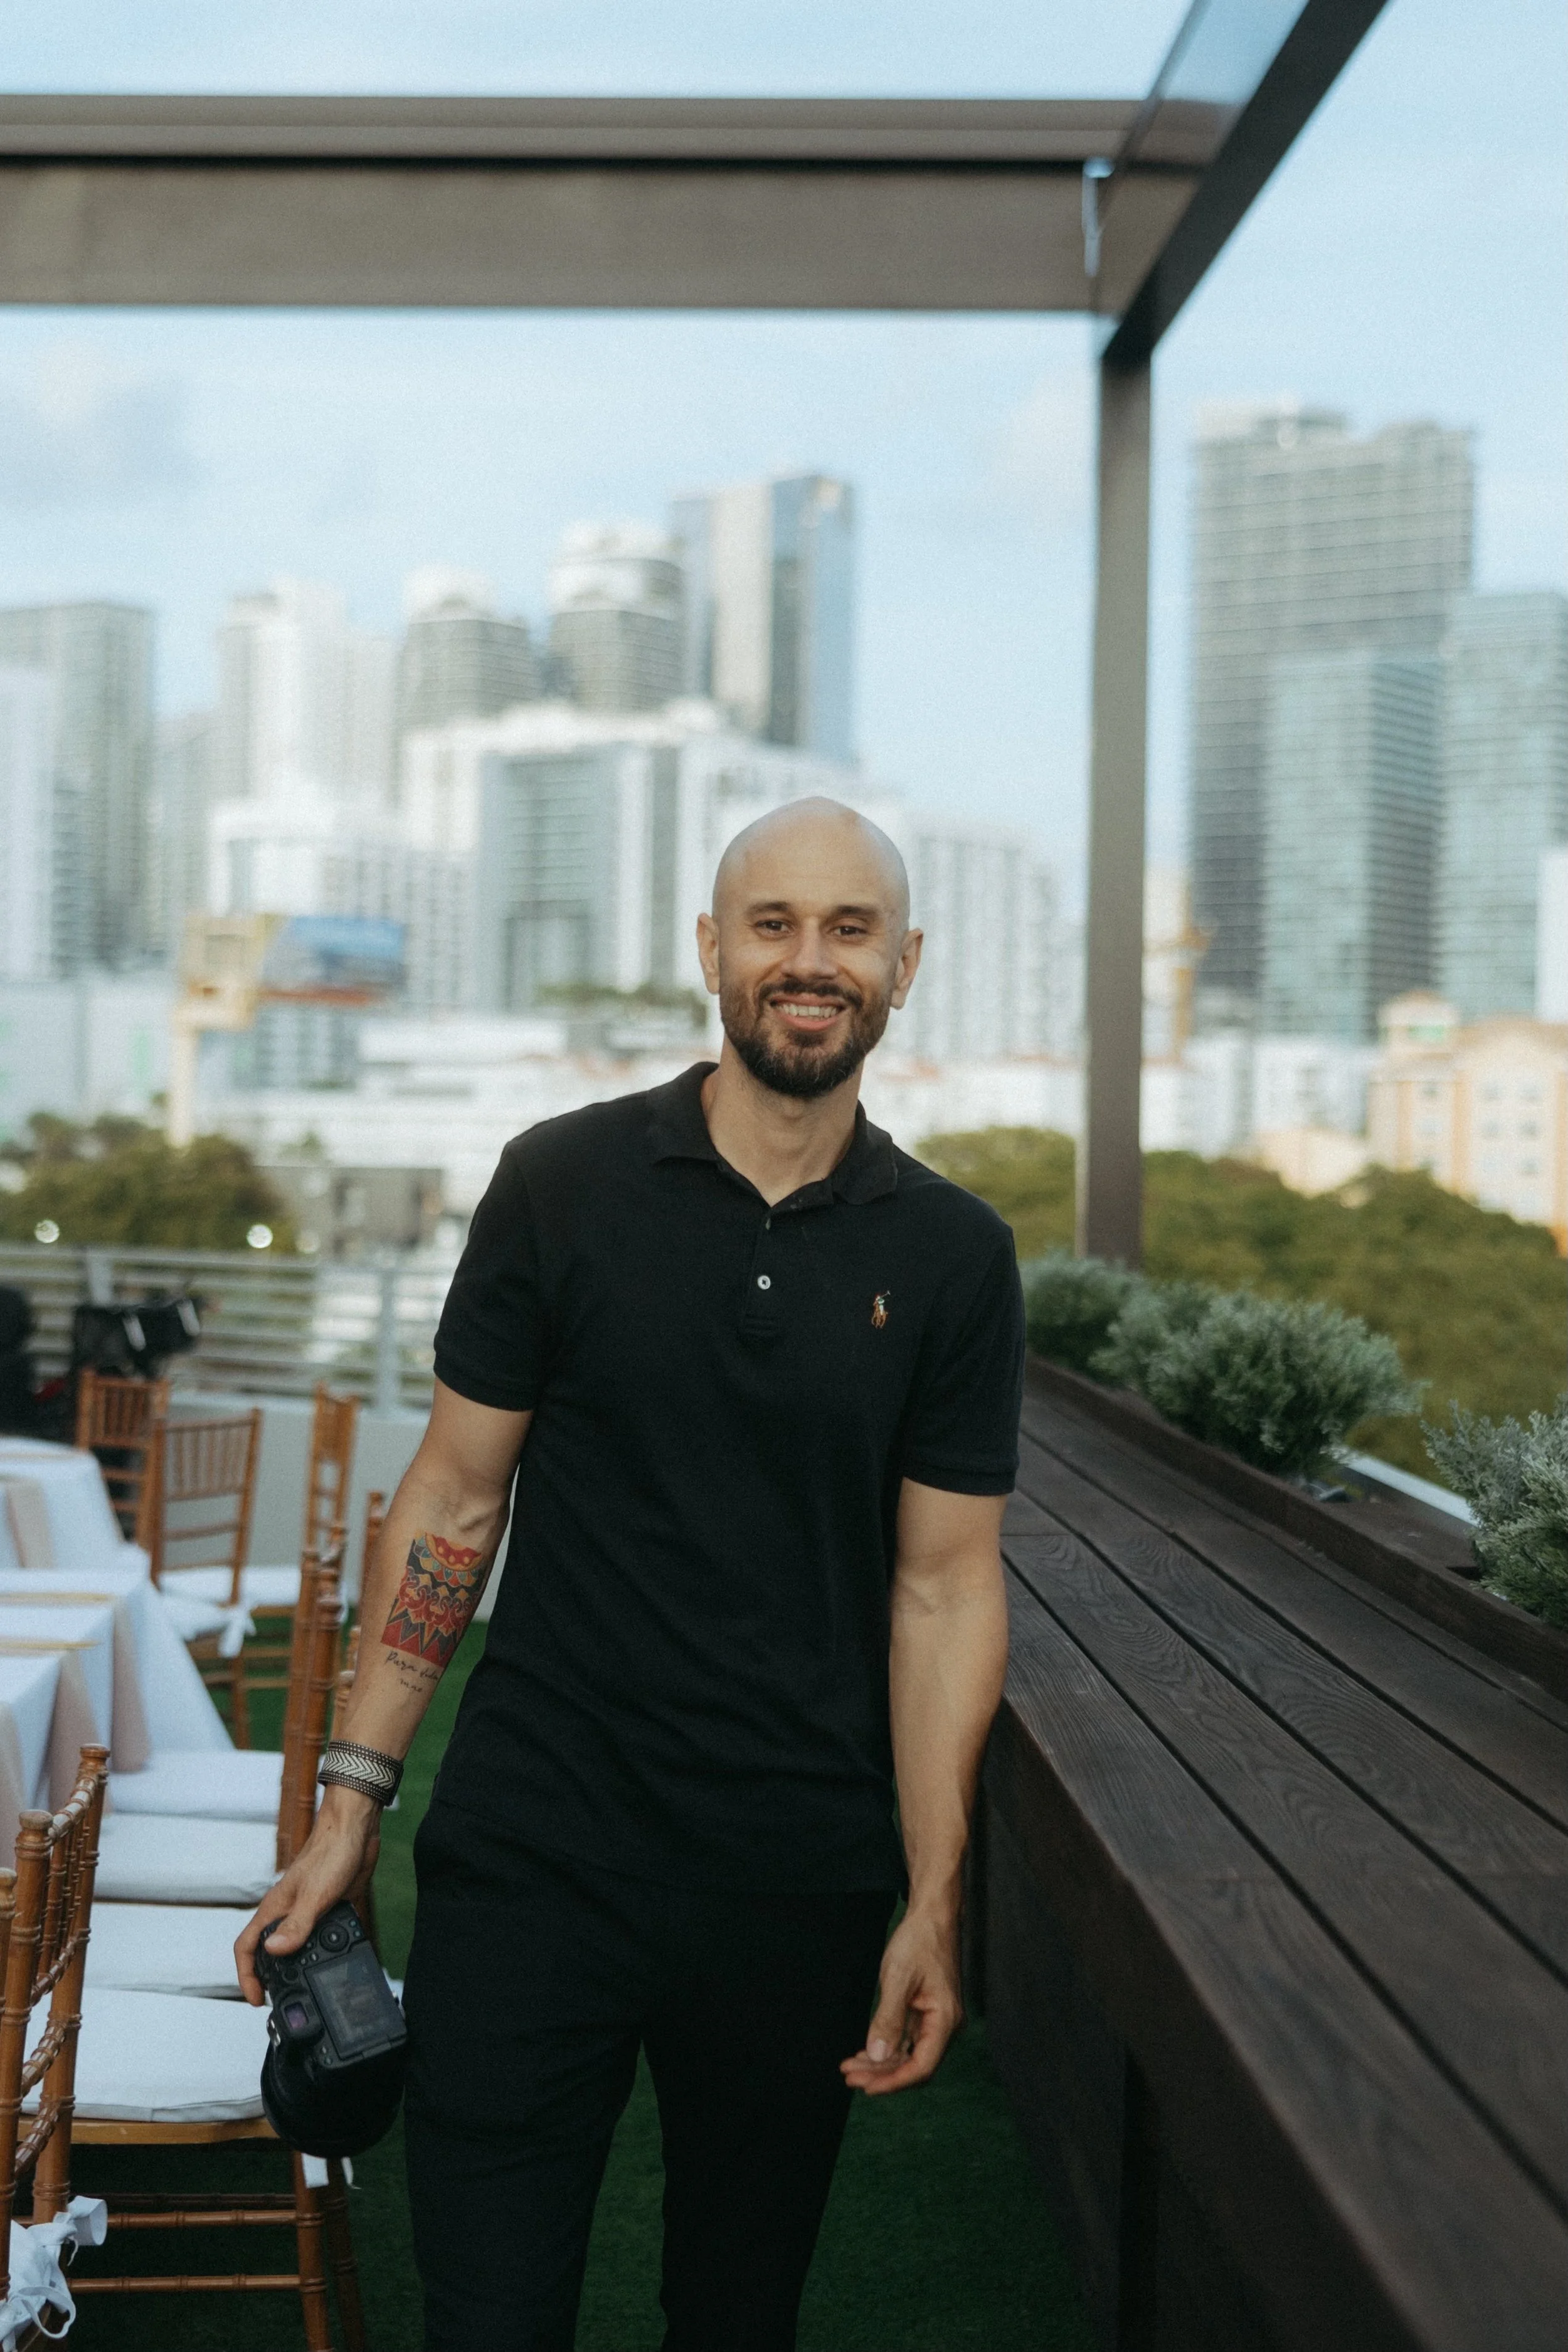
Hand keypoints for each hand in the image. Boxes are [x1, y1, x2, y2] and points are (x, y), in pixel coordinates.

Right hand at [233, 1788, 381, 2003]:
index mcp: (275, 1909)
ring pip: (296, 1944)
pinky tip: (339, 1960)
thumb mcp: (314, 1895)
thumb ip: (295, 1925)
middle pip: (269, 1950)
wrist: (357, 1829)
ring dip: (299, 1965)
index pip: (247, 1947)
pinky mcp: (330, 1907)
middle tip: (282, 1999)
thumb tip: (273, 1952)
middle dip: (271, 1977)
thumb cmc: (331, 1852)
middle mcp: (288, 1912)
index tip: (257, 1999)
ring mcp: (308, 1910)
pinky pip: (323, 1936)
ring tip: (310, 1986)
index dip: (246, 1976)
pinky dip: (326, 1950)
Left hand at [840, 1907, 962, 2096]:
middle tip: (848, 2077)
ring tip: (850, 2066)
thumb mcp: (898, 1978)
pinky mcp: (927, 2013)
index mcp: (945, 2020)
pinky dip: (887, 2046)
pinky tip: (865, 2051)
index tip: (866, 2087)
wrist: (932, 1915)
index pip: (921, 2066)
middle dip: (881, 2073)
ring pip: (908, 2054)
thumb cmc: (918, 1942)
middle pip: (913, 2064)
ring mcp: (937, 2020)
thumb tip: (877, 2056)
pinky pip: (907, 2039)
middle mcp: (945, 2025)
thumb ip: (888, 2019)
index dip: (894, 2081)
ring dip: (881, 2062)